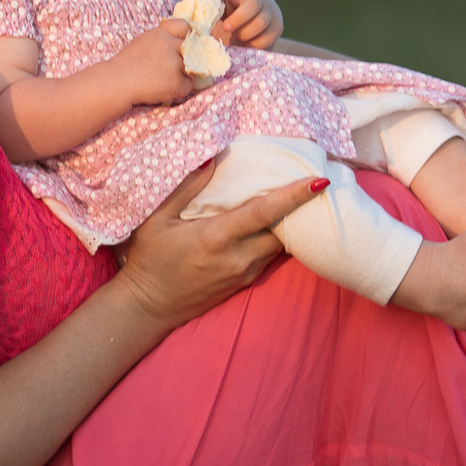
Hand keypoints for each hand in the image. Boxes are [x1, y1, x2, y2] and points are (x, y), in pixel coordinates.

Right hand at [112, 20, 199, 107]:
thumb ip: (162, 39)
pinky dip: (178, 89)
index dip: (186, 35)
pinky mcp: (176, 82)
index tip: (183, 44)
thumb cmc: (127, 64)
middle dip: (187, 57)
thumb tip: (181, 41)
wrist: (116, 83)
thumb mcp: (143, 41)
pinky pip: (187, 85)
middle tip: (173, 67)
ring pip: (192, 68)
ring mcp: (175, 64)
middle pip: (192, 49)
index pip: (185, 26)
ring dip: (183, 74)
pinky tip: (164, 89)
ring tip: (165, 79)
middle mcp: (170, 46)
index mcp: (161, 33)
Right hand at [112, 158, 316, 329]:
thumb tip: (213, 159)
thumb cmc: (148, 260)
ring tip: (296, 202)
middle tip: (312, 184)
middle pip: (283, 231)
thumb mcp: (156, 220)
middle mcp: (236, 258)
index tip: (319, 182)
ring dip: (288, 225)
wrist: (147, 306)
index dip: (294, 196)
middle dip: (299, 210)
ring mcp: (243, 273)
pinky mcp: (244, 283)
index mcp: (215, 237)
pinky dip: (275, 239)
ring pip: (279, 245)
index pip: (264, 213)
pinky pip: (269, 257)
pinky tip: (273, 225)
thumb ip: (186, 188)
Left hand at [217, 0, 284, 49]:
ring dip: (245, 34)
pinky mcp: (277, 27)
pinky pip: (266, 38)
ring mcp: (269, 12)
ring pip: (260, 23)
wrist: (258, 28)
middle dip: (239, 18)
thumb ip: (213, 10)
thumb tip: (193, 19)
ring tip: (237, 36)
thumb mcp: (223, 11)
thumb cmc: (233, 18)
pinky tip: (248, 43)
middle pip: (253, 4)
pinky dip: (254, 44)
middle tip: (226, 27)